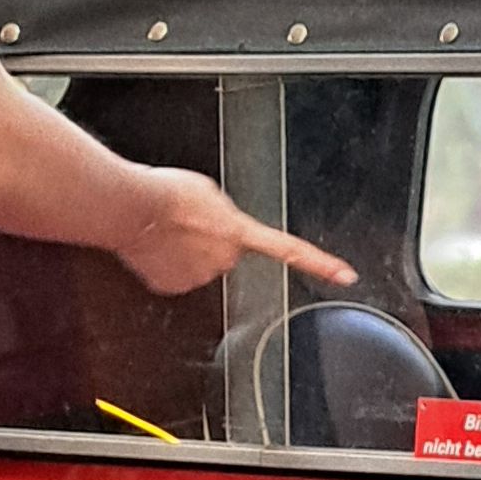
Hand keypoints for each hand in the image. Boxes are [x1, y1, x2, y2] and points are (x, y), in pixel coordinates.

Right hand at [111, 166, 353, 300]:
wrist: (134, 206)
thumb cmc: (169, 194)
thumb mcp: (211, 194)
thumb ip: (226, 218)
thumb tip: (219, 230)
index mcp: (241, 233)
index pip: (290, 250)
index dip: (321, 264)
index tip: (345, 276)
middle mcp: (226, 260)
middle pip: (225, 254)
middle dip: (212, 242)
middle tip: (189, 225)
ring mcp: (201, 277)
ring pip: (200, 265)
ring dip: (187, 251)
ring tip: (169, 232)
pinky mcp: (175, 286)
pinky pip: (177, 275)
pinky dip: (167, 264)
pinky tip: (157, 247)